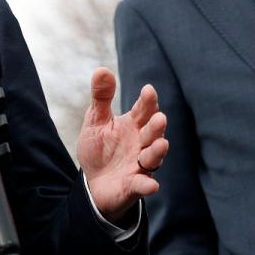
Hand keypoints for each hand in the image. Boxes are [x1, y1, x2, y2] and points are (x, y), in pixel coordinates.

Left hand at [77, 67, 167, 222]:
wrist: (94, 182)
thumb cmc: (99, 149)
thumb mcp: (96, 121)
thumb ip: (101, 97)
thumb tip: (102, 70)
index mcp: (133, 125)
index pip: (143, 110)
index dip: (147, 101)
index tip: (148, 90)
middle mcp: (141, 143)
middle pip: (152, 133)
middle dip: (156, 126)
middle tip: (159, 118)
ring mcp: (139, 165)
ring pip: (153, 157)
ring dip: (157, 151)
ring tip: (161, 144)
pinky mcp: (134, 185)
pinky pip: (143, 185)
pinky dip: (147, 185)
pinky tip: (152, 185)